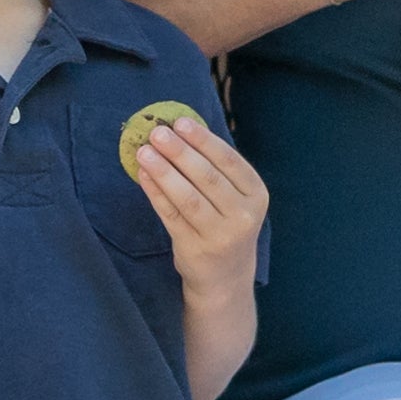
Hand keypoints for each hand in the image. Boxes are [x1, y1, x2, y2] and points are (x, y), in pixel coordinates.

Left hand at [132, 117, 265, 298]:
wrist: (226, 277)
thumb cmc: (226, 225)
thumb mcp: (235, 199)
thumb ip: (215, 169)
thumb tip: (178, 131)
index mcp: (256, 195)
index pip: (229, 161)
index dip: (203, 140)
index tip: (180, 122)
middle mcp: (243, 216)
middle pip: (207, 178)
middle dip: (180, 152)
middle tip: (157, 133)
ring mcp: (220, 235)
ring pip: (188, 197)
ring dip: (164, 172)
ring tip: (144, 151)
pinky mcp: (195, 248)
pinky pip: (171, 215)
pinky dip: (156, 193)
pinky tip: (143, 175)